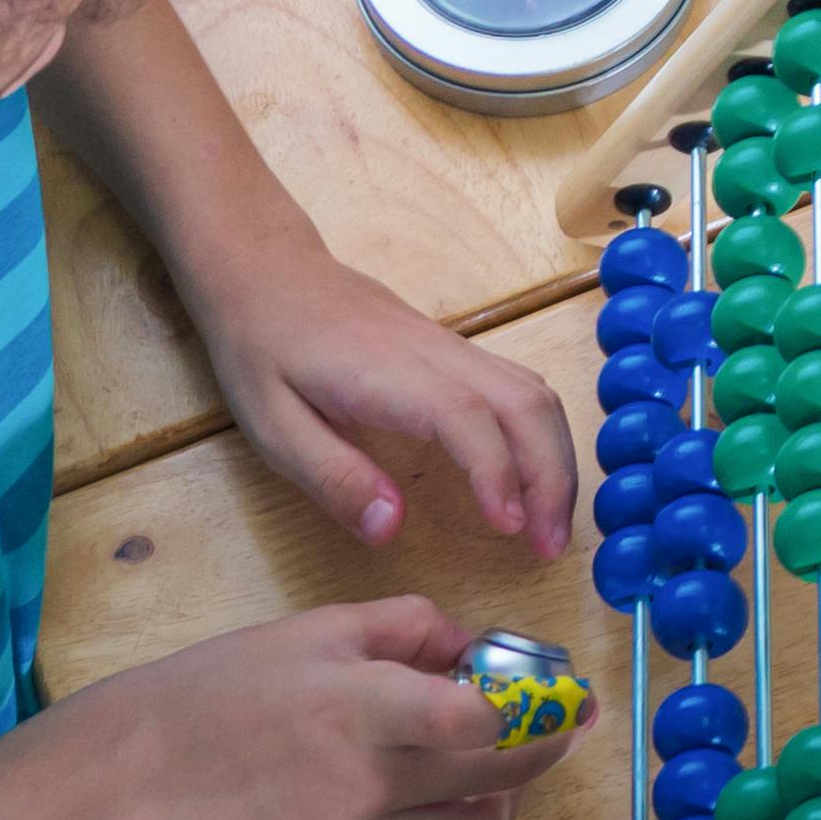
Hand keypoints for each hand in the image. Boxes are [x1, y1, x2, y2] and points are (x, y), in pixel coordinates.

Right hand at [66, 598, 563, 819]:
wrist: (149, 766)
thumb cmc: (231, 681)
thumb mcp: (324, 626)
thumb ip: (412, 624)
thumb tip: (474, 646)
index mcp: (365, 707)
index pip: (480, 721)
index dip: (533, 705)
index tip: (559, 690)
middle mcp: (369, 783)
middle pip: (496, 780)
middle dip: (544, 748)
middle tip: (556, 725)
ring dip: (505, 806)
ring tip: (496, 776)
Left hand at [202, 244, 582, 557]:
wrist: (270, 273)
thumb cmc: (264, 351)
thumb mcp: (271, 426)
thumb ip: (333, 477)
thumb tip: (391, 528)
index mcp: (388, 375)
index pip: (467, 417)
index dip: (499, 472)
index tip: (511, 530)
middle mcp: (438, 354)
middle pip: (526, 402)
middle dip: (552, 476)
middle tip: (550, 546)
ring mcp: (454, 348)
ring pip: (534, 392)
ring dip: (556, 458)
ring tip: (550, 524)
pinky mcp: (457, 352)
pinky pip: (521, 387)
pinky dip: (543, 434)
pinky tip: (533, 476)